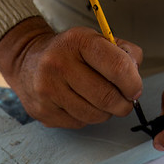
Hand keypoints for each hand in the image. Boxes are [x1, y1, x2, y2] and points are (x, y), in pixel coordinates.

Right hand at [0, 17, 143, 128]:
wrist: (28, 61)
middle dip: (123, 104)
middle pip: (106, 97)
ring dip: (105, 113)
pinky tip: (80, 105)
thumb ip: (124, 54)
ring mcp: (48, 89)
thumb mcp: (97, 40)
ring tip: (101, 102)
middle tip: (124, 102)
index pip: (117, 67)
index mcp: (78, 41)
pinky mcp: (43, 110)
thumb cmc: (69, 53)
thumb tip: (135, 80)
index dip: (133, 83)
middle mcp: (59, 64)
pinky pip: (78, 123)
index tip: (135, 90)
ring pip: (94, 115)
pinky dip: (86, 118)